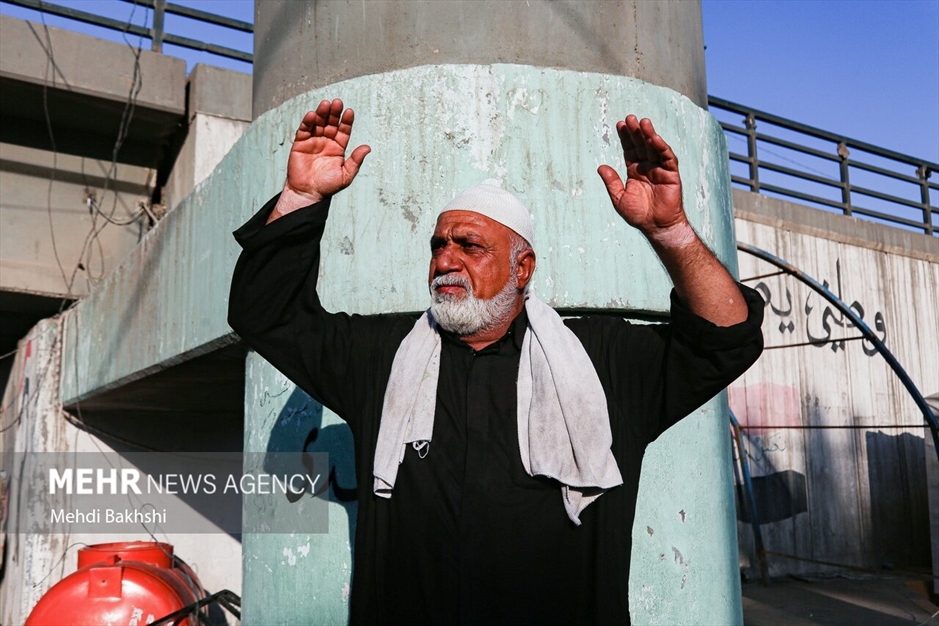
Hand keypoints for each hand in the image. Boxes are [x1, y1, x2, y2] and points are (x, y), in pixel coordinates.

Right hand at [279, 99, 370, 209]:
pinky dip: (308, 122)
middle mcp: (326, 142)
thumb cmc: (327, 186)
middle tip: (337, 103)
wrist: (308, 194)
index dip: (346, 121)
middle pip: (331, 123)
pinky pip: (304, 130)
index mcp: (338, 148)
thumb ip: (355, 161)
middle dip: (334, 113)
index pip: (343, 130)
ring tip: (325, 104)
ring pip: (318, 123)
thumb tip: (367, 147)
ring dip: (321, 113)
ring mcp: (313, 141)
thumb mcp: (345, 175)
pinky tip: (312, 115)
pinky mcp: (300, 144)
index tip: (349, 111)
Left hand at [597, 115, 684, 234]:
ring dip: (649, 134)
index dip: (625, 137)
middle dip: (635, 132)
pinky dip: (661, 147)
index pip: (630, 149)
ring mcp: (660, 169)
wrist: (656, 226)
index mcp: (635, 170)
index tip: (620, 124)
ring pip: (654, 148)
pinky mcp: (671, 174)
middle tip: (630, 118)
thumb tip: (600, 166)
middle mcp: (647, 166)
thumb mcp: (620, 198)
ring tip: (642, 122)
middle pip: (641, 145)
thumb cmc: (638, 215)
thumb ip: (611, 182)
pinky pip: (667, 157)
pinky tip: (655, 138)